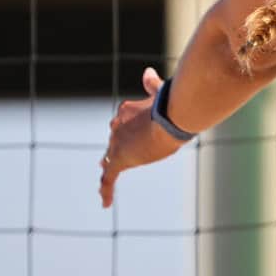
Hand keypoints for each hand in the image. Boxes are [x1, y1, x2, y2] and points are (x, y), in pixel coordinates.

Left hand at [99, 67, 182, 206]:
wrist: (171, 116)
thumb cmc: (172, 103)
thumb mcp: (162, 93)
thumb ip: (152, 85)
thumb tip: (147, 72)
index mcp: (127, 110)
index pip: (122, 123)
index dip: (124, 131)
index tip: (128, 136)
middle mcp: (118, 125)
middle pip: (114, 141)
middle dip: (116, 149)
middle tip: (109, 163)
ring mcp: (117, 142)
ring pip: (110, 158)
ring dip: (111, 168)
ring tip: (104, 186)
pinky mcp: (120, 159)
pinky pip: (109, 177)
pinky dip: (106, 190)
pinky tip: (105, 203)